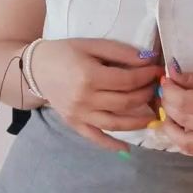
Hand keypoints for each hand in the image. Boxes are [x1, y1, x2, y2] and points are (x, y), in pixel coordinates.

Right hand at [31, 39, 162, 152]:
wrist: (35, 69)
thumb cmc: (65, 53)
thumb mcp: (91, 44)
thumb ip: (120, 52)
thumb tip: (148, 59)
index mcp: (89, 76)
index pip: (128, 81)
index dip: (147, 76)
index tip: (157, 71)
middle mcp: (85, 99)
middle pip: (126, 102)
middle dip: (146, 95)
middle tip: (156, 88)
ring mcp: (79, 115)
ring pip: (116, 123)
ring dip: (138, 121)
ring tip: (153, 114)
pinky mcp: (74, 124)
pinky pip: (96, 138)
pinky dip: (112, 145)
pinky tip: (127, 148)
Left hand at [159, 65, 192, 155]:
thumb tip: (171, 75)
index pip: (184, 101)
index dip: (169, 91)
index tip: (165, 81)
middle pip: (181, 118)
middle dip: (167, 103)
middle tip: (165, 93)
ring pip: (181, 138)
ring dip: (168, 124)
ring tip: (169, 111)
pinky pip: (191, 150)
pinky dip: (179, 139)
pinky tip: (177, 127)